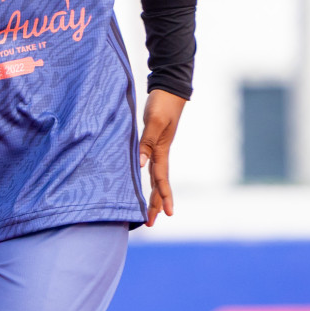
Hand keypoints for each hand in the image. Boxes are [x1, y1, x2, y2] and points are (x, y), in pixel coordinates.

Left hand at [140, 89, 185, 226]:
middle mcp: (160, 152)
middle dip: (156, 203)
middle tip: (151, 223)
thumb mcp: (154, 122)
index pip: (161, 179)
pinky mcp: (152, 140)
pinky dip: (146, 176)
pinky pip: (149, 163)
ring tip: (149, 210)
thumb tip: (140, 166)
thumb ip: (146, 143)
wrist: (169, 88)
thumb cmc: (162, 103)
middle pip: (158, 183)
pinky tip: (140, 179)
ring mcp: (157, 146)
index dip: (163, 197)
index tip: (167, 215)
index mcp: (161, 150)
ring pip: (154, 175)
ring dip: (152, 193)